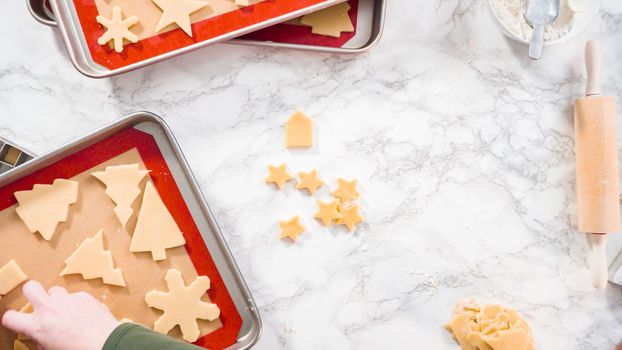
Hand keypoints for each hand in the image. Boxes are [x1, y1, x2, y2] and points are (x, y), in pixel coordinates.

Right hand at [2, 281, 119, 349]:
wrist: (105, 343)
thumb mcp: (52, 348)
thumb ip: (42, 339)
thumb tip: (41, 336)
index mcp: (37, 326)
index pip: (10, 317)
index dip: (11, 319)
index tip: (16, 320)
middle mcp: (49, 309)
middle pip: (30, 287)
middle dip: (32, 292)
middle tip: (39, 301)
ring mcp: (67, 299)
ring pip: (55, 290)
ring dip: (58, 298)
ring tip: (67, 310)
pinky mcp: (83, 295)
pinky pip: (75, 296)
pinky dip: (77, 303)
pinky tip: (85, 314)